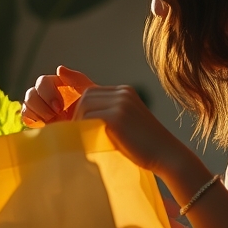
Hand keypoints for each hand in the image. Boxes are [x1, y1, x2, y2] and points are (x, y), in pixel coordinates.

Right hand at [22, 66, 95, 126]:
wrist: (94, 127)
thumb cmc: (93, 108)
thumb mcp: (90, 91)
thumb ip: (76, 78)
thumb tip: (59, 69)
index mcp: (56, 85)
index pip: (42, 82)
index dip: (47, 93)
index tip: (60, 107)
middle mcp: (46, 95)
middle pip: (31, 93)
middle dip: (41, 105)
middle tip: (55, 115)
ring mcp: (40, 109)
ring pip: (26, 104)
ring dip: (37, 113)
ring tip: (51, 122)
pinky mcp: (38, 121)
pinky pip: (26, 117)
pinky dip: (32, 120)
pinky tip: (45, 125)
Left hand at [74, 84, 198, 178]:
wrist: (167, 155)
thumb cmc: (143, 147)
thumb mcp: (124, 124)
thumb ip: (105, 115)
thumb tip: (79, 119)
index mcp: (124, 92)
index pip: (91, 86)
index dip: (74, 81)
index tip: (60, 72)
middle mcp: (123, 93)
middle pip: (85, 97)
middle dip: (78, 115)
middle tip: (79, 133)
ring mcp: (121, 102)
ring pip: (84, 106)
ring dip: (80, 123)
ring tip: (89, 138)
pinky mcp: (117, 115)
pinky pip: (89, 118)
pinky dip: (85, 129)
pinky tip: (92, 140)